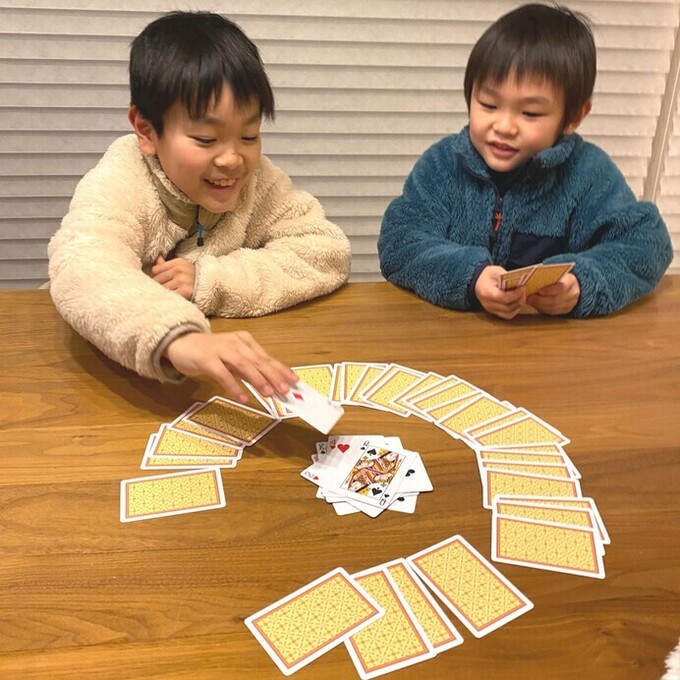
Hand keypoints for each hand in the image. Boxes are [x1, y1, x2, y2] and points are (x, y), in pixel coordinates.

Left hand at [151, 254, 195, 299]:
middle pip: (157, 279)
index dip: (156, 277)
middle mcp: (179, 270)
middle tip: (161, 291)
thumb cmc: (193, 277)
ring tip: (166, 296)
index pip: (155, 269)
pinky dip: (169, 298)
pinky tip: (171, 300)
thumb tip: (157, 256)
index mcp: (177, 262)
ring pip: (162, 288)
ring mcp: (182, 280)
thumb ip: (167, 265)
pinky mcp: (185, 291)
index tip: (160, 282)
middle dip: (158, 286)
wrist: (212, 285)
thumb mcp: (182, 267)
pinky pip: (170, 295)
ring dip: (163, 293)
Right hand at [163, 331, 297, 401]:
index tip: (294, 381)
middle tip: (285, 390)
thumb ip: (249, 369)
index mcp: (245, 342)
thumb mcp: (233, 358)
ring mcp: (221, 350)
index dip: (281, 370)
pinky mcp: (207, 359)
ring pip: (244, 365)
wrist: (181, 343)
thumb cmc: (210, 353)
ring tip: (269, 393)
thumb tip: (270, 384)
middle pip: (258, 361)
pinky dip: (234, 387)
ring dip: (258, 380)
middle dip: (274, 376)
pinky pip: (223, 374)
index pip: (267, 357)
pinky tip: (242, 398)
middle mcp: (236, 343)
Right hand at [475, 265, 526, 319]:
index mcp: (486, 293)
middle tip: (524, 291)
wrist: (478, 283)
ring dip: (518, 306)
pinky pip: (507, 315)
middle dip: (519, 299)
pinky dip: (515, 310)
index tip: (522, 287)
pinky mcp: (494, 312)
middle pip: (508, 307)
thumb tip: (519, 281)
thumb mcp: (495, 271)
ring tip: (522, 296)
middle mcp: (488, 304)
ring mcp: (491, 310)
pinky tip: (518, 302)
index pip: (504, 298)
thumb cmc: (487, 276)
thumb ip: (506, 275)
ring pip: (509, 314)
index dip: (516, 294)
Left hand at [526, 273, 579, 314]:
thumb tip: (530, 282)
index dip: (550, 290)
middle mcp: (573, 293)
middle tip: (529, 298)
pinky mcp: (567, 310)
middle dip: (540, 300)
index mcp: (571, 281)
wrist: (571, 286)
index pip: (561, 287)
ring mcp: (571, 303)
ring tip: (530, 301)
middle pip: (556, 299)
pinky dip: (543, 309)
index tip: (539, 291)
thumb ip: (547, 278)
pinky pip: (553, 312)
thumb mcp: (556, 275)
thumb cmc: (559, 278)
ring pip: (554, 307)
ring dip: (539, 305)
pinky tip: (535, 305)